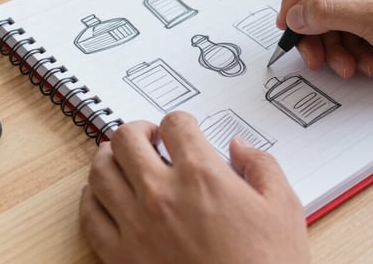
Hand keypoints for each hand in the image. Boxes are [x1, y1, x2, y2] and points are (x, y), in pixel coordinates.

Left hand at [79, 111, 309, 263]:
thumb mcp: (282, 208)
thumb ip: (260, 165)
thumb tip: (239, 147)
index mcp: (201, 175)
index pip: (175, 124)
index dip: (181, 122)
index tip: (184, 130)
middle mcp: (161, 194)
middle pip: (126, 138)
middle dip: (139, 130)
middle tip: (150, 138)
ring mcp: (135, 225)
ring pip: (100, 170)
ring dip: (111, 158)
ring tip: (125, 162)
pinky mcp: (120, 257)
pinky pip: (89, 215)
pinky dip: (93, 198)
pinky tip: (106, 197)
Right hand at [276, 0, 372, 83]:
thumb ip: (328, 12)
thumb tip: (295, 15)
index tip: (291, 19)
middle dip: (312, 28)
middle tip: (311, 53)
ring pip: (324, 19)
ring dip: (331, 47)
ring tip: (346, 66)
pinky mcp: (371, 20)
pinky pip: (341, 35)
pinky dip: (347, 53)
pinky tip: (364, 65)